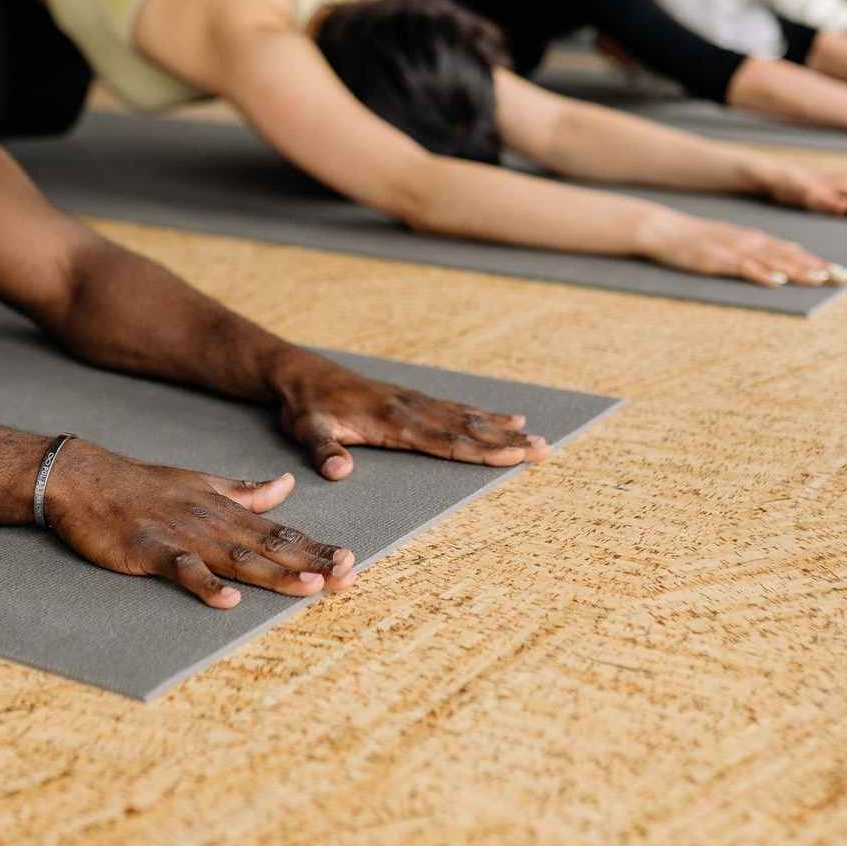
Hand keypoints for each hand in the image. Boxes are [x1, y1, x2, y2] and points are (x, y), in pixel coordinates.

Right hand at [45, 441, 356, 606]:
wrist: (87, 479)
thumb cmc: (145, 486)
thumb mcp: (203, 484)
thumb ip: (246, 491)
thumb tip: (287, 485)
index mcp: (226, 510)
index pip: (279, 531)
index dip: (314, 547)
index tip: (349, 562)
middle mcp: (212, 522)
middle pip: (268, 545)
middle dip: (308, 561)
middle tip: (346, 575)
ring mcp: (182, 535)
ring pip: (236, 557)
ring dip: (273, 572)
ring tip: (308, 586)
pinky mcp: (150, 550)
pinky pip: (182, 569)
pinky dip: (205, 584)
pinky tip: (228, 599)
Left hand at [276, 358, 549, 479]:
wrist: (301, 375)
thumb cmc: (306, 407)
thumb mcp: (308, 430)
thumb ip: (324, 450)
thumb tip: (340, 471)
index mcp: (393, 422)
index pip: (446, 440)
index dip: (481, 450)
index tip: (514, 454)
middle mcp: (411, 409)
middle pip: (467, 428)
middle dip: (507, 441)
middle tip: (545, 449)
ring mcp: (413, 402)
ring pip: (466, 417)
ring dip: (501, 428)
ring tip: (536, 437)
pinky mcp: (410, 398)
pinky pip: (453, 407)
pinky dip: (481, 414)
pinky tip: (502, 418)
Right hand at [635, 207, 846, 287]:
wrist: (662, 229)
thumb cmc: (695, 240)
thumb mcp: (729, 243)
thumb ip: (756, 253)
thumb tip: (783, 266)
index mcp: (754, 239)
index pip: (793, 252)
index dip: (818, 262)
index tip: (842, 273)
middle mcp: (749, 242)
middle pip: (789, 256)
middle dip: (818, 267)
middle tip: (844, 278)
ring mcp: (733, 250)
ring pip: (772, 261)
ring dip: (797, 270)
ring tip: (820, 279)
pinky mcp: (716, 259)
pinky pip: (742, 268)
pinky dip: (761, 274)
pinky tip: (776, 281)